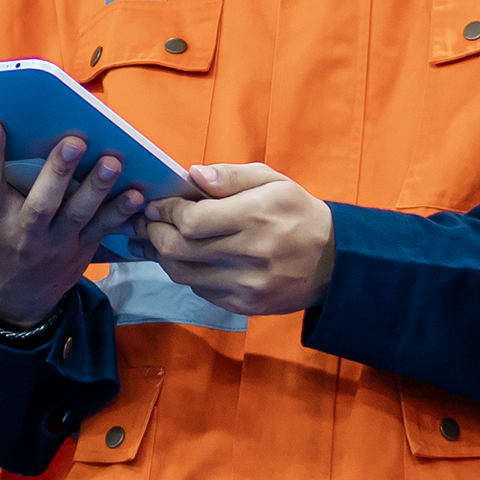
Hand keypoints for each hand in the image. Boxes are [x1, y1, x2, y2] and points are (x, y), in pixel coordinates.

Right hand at [0, 121, 144, 328]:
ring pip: (77, 214)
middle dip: (57, 172)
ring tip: (112, 161)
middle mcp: (22, 232)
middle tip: (73, 140)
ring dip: (96, 187)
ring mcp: (54, 243)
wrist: (9, 300)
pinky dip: (121, 213)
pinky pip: (103, 230)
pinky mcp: (80, 250)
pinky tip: (138, 193)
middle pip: (40, 202)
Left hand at [143, 162, 334, 316]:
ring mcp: (247, 284)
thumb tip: (192, 174)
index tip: (157, 204)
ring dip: (163, 256)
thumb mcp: (272, 180)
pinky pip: (200, 290)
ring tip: (156, 240)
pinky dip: (186, 273)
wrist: (333, 261)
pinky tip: (186, 259)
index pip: (192, 220)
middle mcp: (250, 254)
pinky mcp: (245, 305)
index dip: (166, 211)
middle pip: (180, 249)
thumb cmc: (297, 213)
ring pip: (183, 274)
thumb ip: (230, 176)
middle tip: (147, 223)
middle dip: (154, 234)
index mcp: (256, 217)